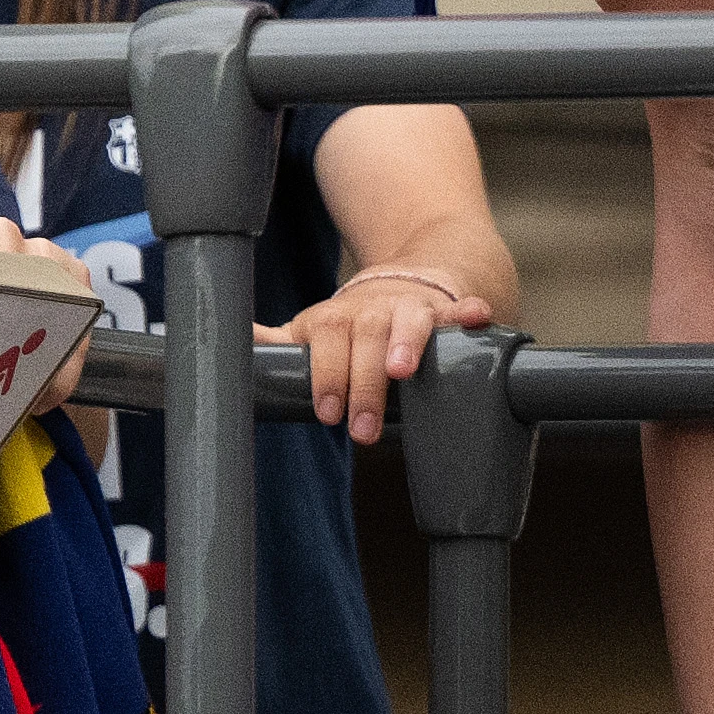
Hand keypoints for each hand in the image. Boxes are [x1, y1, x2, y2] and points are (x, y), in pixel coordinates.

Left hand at [262, 262, 495, 446]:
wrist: (404, 283)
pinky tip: (479, 316)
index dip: (326, 373)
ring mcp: (410, 308)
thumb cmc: (352, 324)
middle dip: (364, 383)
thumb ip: (278, 344)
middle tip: (363, 429)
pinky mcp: (447, 311)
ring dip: (406, 342)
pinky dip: (470, 310)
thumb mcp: (313, 331)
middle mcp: (373, 309)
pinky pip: (462, 307)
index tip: (328, 413)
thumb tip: (235, 342)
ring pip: (410, 320)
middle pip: (366, 335)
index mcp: (336, 317)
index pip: (327, 338)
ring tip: (403, 371)